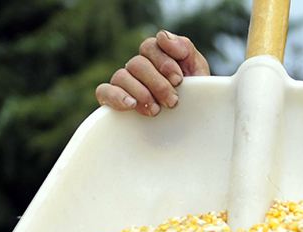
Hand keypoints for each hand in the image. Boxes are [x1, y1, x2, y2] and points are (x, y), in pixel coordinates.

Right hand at [95, 30, 209, 116]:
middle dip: (158, 84)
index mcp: (156, 56)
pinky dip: (115, 97)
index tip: (179, 80)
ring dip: (141, 94)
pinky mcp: (115, 100)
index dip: (164, 62)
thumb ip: (185, 48)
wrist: (194, 123)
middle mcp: (138, 67)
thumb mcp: (198, 70)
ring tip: (157, 110)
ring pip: (121, 77)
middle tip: (173, 102)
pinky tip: (130, 105)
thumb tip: (163, 37)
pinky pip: (104, 91)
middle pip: (137, 64)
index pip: (150, 47)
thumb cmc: (195, 95)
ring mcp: (125, 83)